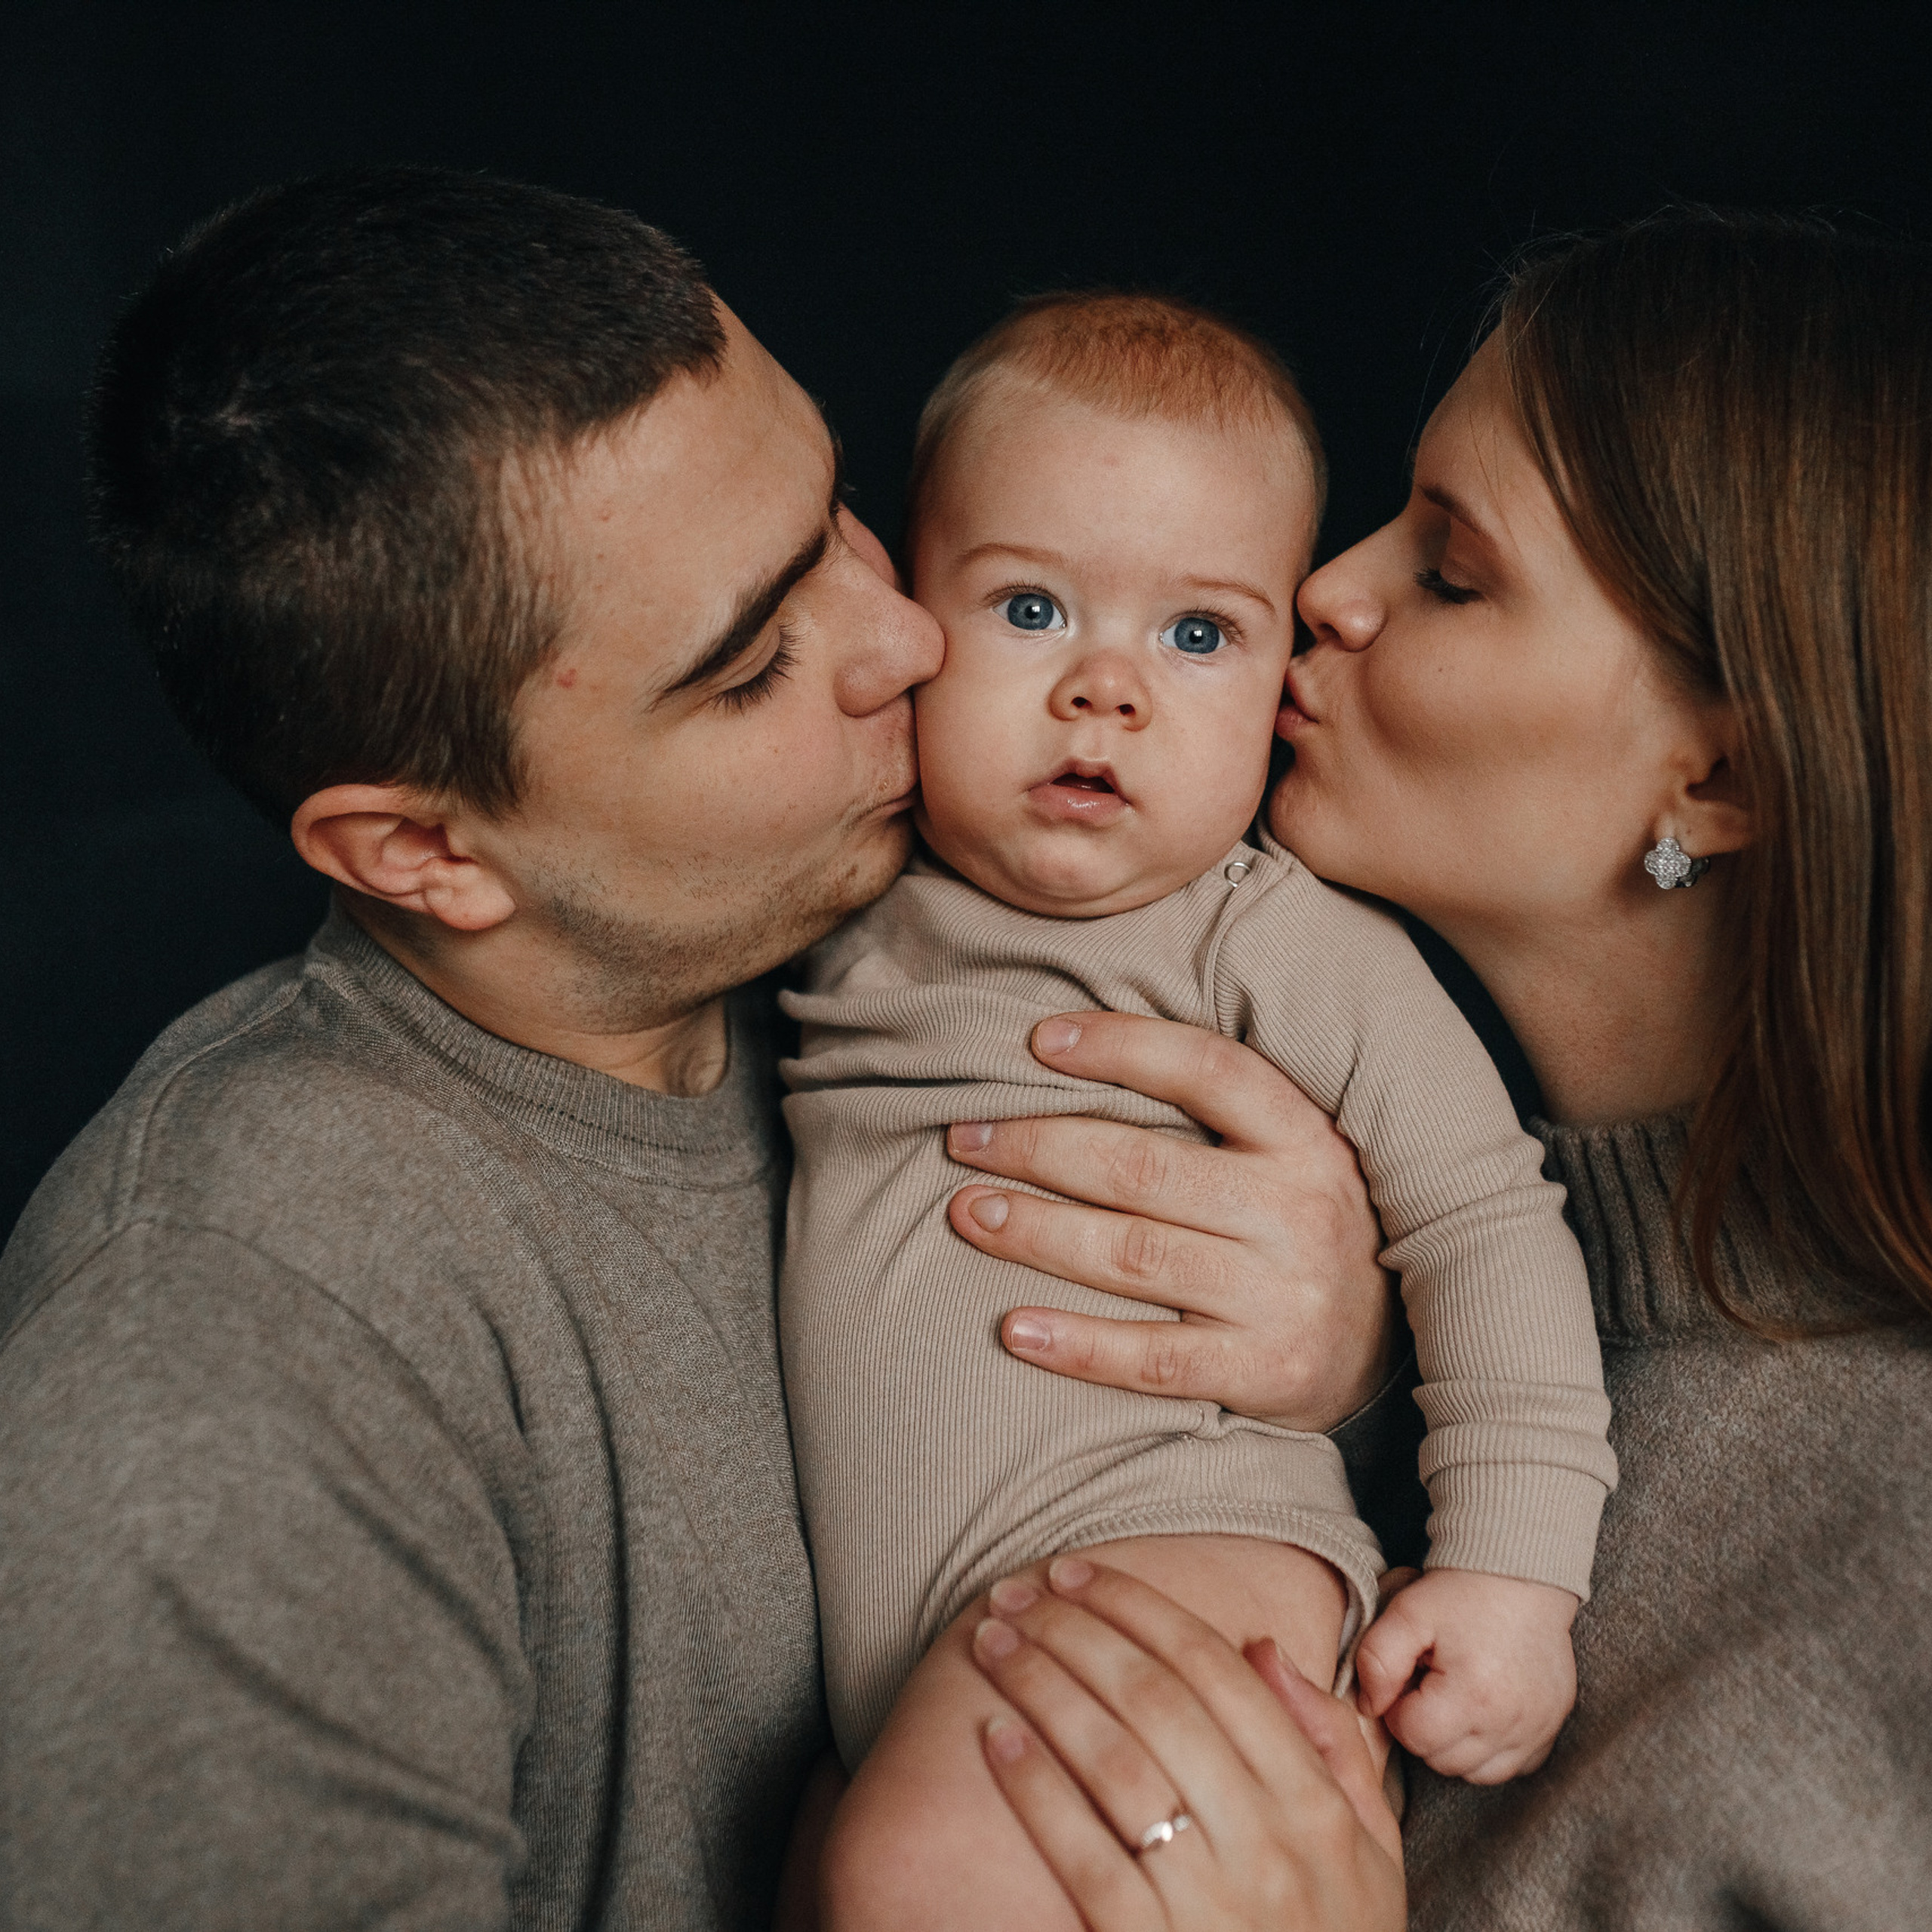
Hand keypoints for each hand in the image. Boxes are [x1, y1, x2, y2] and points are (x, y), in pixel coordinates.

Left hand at [945, 1011, 1397, 1430]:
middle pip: (1143, 1167)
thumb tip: (1075, 1051)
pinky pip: (1155, 1358)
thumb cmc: (1302, 1228)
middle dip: (1038, 1146)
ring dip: (1036, 1232)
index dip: (1120, 1046)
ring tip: (967, 1213)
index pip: (1207, 1069)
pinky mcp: (1265, 1373)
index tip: (1038, 1041)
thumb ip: (1213, 1113)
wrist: (1390, 1352)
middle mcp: (1298, 1210)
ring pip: (1135, 1255)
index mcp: (1305, 1138)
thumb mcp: (1289, 1152)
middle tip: (963, 1138)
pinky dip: (1079, 1344)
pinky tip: (1014, 1329)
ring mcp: (1284, 1296)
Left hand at [970, 1556, 1403, 1930]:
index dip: (1138, 1607)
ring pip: (1114, 1761)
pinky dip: (1037, 1788)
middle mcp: (1267, 1842)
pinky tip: (996, 1736)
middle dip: (1076, 1631)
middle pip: (1155, 1700)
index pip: (1216, 1670)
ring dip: (1043, 1688)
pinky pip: (1085, 1855)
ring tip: (992, 1644)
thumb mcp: (1370, 1852)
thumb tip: (1263, 1647)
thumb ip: (1333, 1746)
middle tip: (1014, 1593)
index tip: (1076, 1573)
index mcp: (1316, 1805)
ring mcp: (1209, 1901)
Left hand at [1356, 1568, 1578, 1783]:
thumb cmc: (1462, 1593)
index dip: (1399, 1707)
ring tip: (1454, 1696)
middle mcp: (1509, 1723)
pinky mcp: (1551, 1727)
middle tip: (1429, 1682)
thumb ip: (1376, 1660)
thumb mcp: (1407, 1612)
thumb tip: (1370, 1706)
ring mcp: (1536, 1729)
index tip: (1409, 1674)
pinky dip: (1492, 1748)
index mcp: (1472, 1697)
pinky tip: (1482, 1710)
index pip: (1414, 1736)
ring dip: (1456, 1744)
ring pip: (1477, 1772)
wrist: (1523, 1576)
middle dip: (1424, 1728)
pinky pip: (1514, 1765)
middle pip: (1443, 1761)